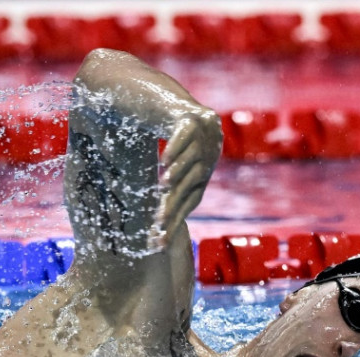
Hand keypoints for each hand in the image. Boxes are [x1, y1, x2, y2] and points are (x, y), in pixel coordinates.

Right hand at [159, 110, 222, 239]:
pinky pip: (185, 135)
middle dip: (173, 205)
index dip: (174, 223)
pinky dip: (176, 148)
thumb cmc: (176, 149)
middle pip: (188, 187)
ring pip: (191, 161)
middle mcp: (206, 161)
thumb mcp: (174, 172)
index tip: (159, 243)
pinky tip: (164, 160)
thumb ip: (167, 196)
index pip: (187, 203)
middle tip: (158, 222)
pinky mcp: (193, 120)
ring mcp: (202, 141)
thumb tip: (153, 228)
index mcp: (201, 177)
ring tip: (162, 186)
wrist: (184, 109)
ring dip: (177, 174)